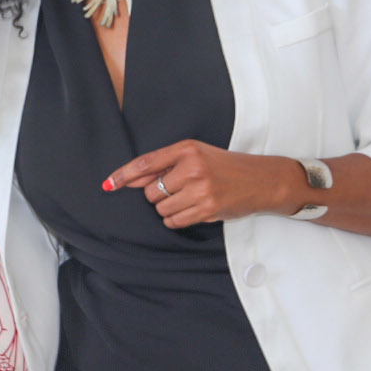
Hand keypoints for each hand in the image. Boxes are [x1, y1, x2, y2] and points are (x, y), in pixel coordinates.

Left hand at [105, 141, 296, 228]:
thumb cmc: (225, 167)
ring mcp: (201, 190)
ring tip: (190, 199)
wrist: (262, 180)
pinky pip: (174, 221)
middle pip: (151, 192)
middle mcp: (192, 168)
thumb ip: (164, 166)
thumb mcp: (196, 156)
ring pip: (161, 209)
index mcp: (187, 149)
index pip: (145, 163)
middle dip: (159, 195)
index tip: (107, 185)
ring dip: (169, 209)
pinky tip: (194, 209)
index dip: (123, 175)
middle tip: (180, 190)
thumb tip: (129, 180)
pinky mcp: (208, 209)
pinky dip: (178, 219)